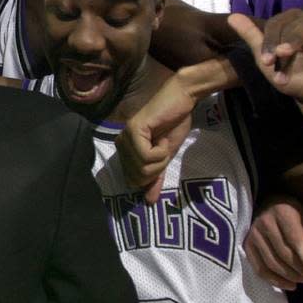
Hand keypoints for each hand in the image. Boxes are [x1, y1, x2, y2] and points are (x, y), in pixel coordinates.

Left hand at [115, 75, 195, 202]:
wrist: (182, 100)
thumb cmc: (174, 124)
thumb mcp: (166, 156)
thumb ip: (156, 178)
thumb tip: (149, 202)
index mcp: (125, 151)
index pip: (133, 181)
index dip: (153, 175)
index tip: (162, 155)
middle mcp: (121, 144)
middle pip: (138, 177)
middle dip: (158, 166)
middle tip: (164, 147)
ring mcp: (125, 137)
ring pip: (143, 168)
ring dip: (161, 158)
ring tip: (163, 140)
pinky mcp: (133, 130)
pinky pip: (147, 156)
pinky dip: (161, 151)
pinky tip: (162, 137)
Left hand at [227, 0, 302, 107]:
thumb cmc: (294, 78)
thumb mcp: (268, 62)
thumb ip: (253, 37)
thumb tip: (232, 16)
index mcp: (288, 28)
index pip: (275, 25)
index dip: (267, 41)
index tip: (266, 62)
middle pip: (291, 22)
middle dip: (279, 41)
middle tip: (272, 61)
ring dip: (296, 37)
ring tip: (286, 52)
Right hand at [244, 195, 302, 289]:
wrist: (267, 205)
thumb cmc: (296, 214)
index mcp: (284, 213)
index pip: (295, 238)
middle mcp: (265, 223)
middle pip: (284, 254)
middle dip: (302, 270)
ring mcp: (254, 235)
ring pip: (273, 263)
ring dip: (291, 276)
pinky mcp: (247, 246)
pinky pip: (260, 269)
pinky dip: (275, 281)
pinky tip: (290, 285)